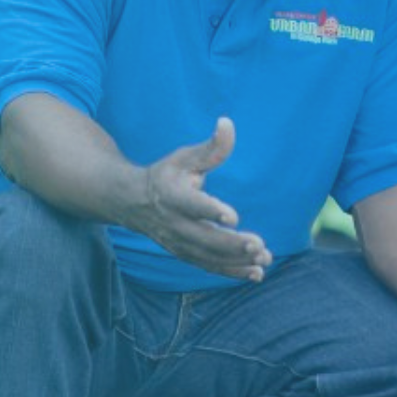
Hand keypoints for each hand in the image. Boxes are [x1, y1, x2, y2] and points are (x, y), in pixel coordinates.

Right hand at [130, 118, 272, 279]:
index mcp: (172, 196)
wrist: (132, 201)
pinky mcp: (184, 253)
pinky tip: (255, 274)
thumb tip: (228, 123)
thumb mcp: (184, 157)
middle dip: (231, 244)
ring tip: (264, 260)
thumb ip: (210, 147)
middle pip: (203, 238)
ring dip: (236, 261)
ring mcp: (178, 242)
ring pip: (208, 256)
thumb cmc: (167, 175)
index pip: (192, 205)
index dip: (211, 211)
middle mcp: (173, 223)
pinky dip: (231, 272)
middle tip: (259, 244)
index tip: (233, 217)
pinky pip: (208, 266)